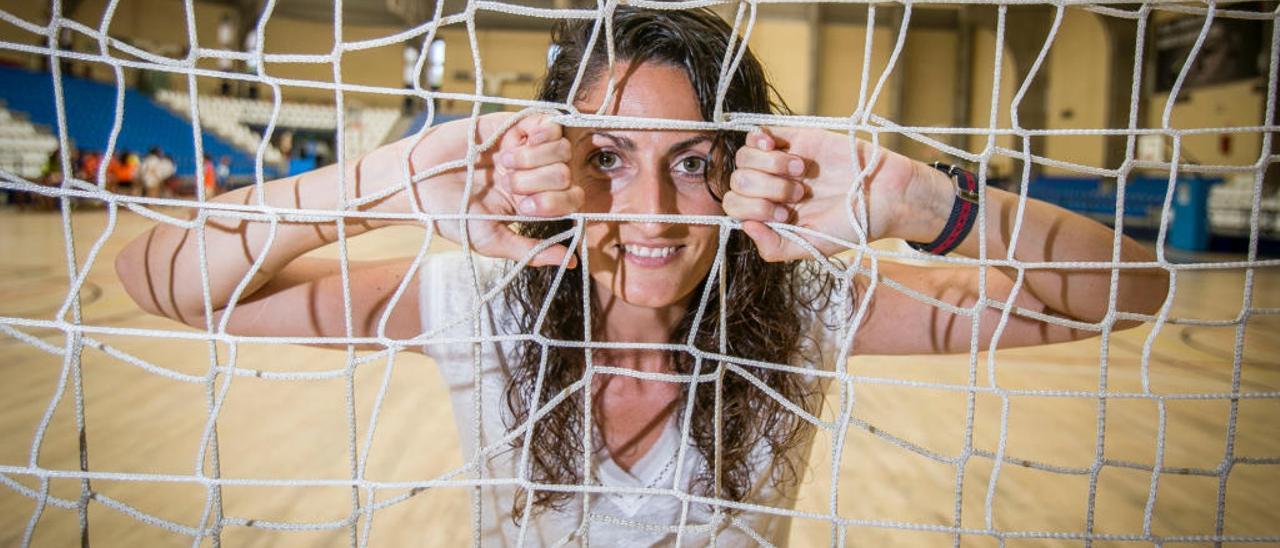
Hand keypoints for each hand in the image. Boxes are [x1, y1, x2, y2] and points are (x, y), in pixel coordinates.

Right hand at [415, 111, 582, 267]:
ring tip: (505, 164)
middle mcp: (533, 175)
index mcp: (531, 202)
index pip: (571, 199)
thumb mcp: (490, 239)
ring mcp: (523, 148)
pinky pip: (547, 122)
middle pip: (567, 173)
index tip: (522, 206)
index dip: (554, 203)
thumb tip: (572, 260)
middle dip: (540, 182)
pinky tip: (514, 146)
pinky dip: (540, 134)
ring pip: (561, 148)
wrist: (414, 184)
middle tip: (508, 184)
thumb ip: (530, 250)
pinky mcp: (509, 125)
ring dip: (535, 159)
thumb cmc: (448, 215)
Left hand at [722, 127, 937, 260]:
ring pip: (743, 157)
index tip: (784, 215)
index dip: (752, 209)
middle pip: (736, 181)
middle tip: (799, 195)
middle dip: (765, 189)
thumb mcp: (810, 247)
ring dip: (770, 166)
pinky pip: (757, 134)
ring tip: (802, 172)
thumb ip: (773, 247)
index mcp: (768, 214)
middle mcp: (768, 188)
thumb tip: (745, 226)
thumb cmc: (849, 225)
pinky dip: (760, 140)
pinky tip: (778, 148)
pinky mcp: (793, 137)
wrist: (884, 195)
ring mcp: (778, 162)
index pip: (734, 207)